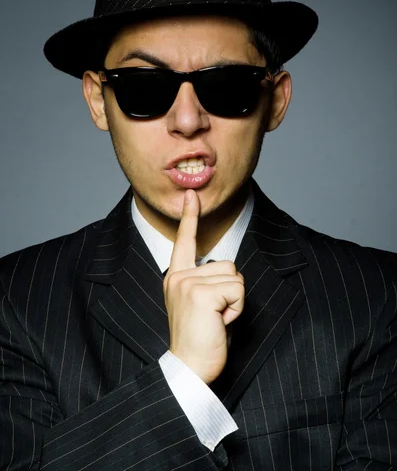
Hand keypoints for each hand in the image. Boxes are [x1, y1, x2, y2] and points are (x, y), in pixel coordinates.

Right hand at [163, 189, 244, 384]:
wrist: (189, 368)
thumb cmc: (202, 339)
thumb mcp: (201, 305)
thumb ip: (208, 283)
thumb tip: (228, 274)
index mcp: (176, 277)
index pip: (184, 242)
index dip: (190, 217)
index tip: (192, 196)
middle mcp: (179, 276)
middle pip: (228, 264)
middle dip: (231, 292)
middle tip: (215, 317)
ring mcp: (188, 283)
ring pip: (235, 277)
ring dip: (235, 301)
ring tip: (217, 320)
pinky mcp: (201, 293)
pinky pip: (238, 290)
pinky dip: (237, 308)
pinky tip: (220, 323)